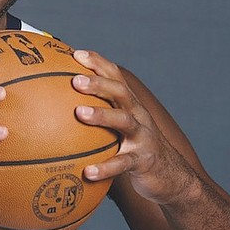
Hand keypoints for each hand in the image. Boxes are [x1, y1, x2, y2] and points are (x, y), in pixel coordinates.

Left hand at [71, 50, 195, 205]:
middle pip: (120, 92)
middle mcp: (138, 115)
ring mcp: (142, 137)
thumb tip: (58, 106)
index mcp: (130, 104)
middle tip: (75, 80)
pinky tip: (88, 171)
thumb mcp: (119, 126)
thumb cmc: (134, 146)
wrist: (171, 176)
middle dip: (98, 83)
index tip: (76, 53)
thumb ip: (98, 113)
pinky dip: (106, 167)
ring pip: (124, 121)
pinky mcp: (143, 161)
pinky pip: (123, 163)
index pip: (115, 76)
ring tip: (79, 113)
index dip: (98, 63)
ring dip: (101, 115)